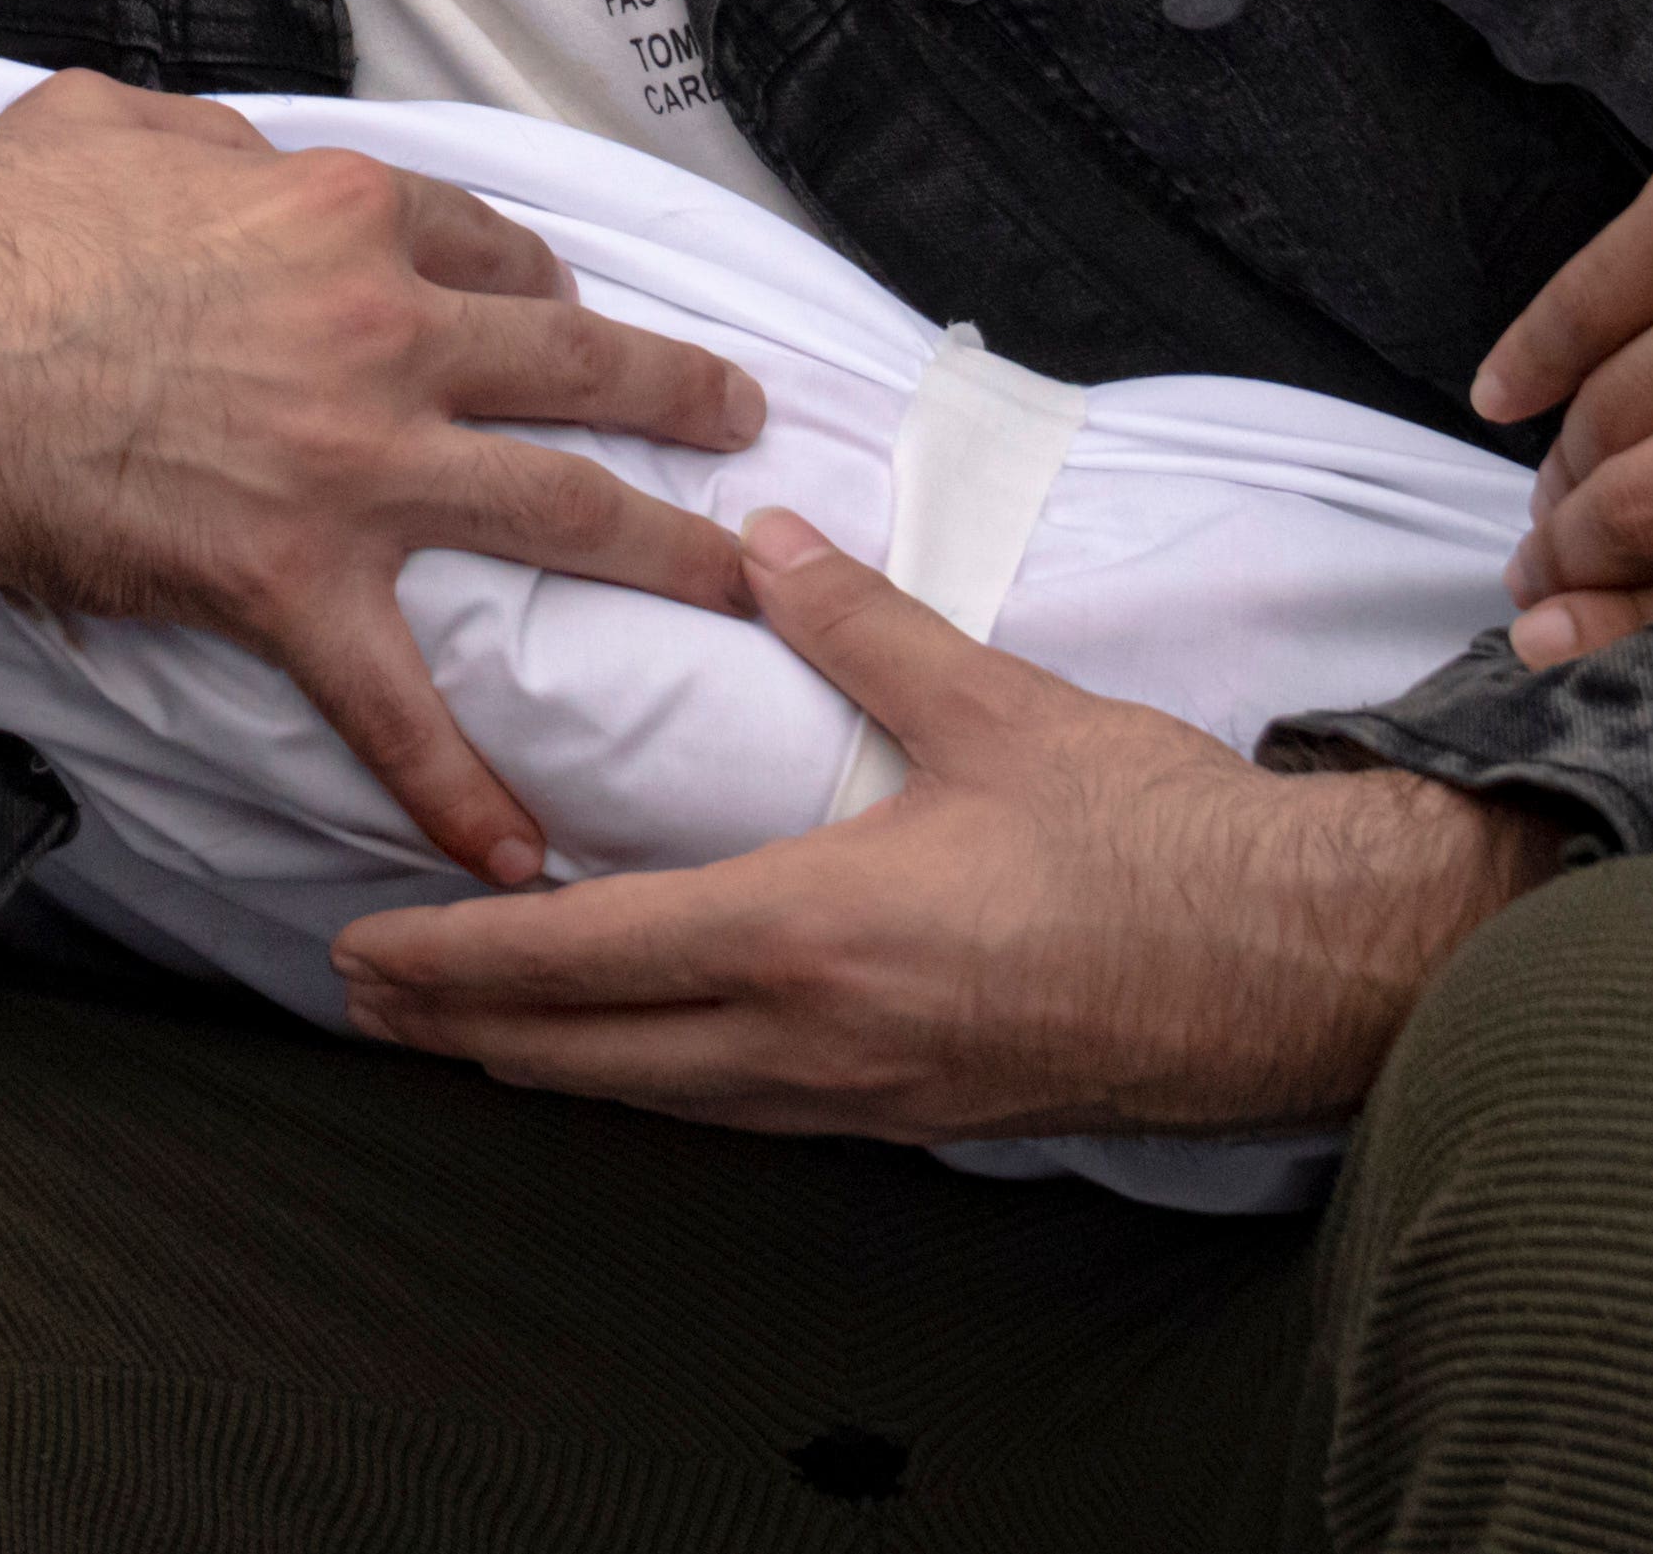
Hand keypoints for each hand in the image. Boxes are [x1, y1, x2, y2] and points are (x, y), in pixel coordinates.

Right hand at [0, 76, 765, 884]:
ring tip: (741, 587)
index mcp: (339, 212)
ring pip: (560, 505)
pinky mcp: (291, 579)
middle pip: (576, 357)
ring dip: (667, 554)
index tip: (568, 312)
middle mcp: (379, 326)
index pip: (488, 244)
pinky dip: (457, 785)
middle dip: (678, 390)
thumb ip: (197, 137)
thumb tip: (225, 151)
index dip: (541, 283)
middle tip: (740, 416)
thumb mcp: (100, 124)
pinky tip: (514, 851)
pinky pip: (397, 701)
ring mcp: (351, 459)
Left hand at [331, 508, 1556, 1137]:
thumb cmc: (1154, 839)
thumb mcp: (995, 707)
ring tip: (463, 1030)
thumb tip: (764, 537)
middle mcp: (812, 1041)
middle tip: (361, 998)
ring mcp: (862, 1098)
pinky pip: (737, 1115)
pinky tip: (634, 1062)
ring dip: (547, 1067)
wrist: (1295, 967)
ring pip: (656, 1102)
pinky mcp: (912, 1115)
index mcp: (808, 933)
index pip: (577, 962)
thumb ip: (859, 622)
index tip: (357, 950)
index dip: (451, 959)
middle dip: (459, 1028)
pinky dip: (649, 1088)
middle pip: (586, 1058)